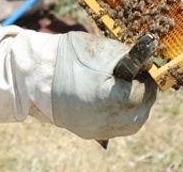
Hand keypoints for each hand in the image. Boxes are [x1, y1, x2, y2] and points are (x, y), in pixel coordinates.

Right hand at [0, 14, 156, 140]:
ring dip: (136, 109)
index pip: (141, 94)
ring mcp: (95, 128)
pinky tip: (116, 101)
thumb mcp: (101, 51)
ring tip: (131, 91)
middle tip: (143, 81)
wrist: (34, 76)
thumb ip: (128, 59)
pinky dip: (121, 116)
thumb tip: (148, 63)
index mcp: (107, 96)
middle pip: (140, 114)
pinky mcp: (88, 132)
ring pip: (131, 125)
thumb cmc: (68, 57)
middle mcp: (103, 118)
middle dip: (145, 97)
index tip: (146, 69)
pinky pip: (115, 128)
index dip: (146, 81)